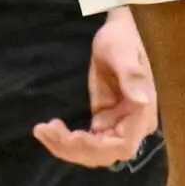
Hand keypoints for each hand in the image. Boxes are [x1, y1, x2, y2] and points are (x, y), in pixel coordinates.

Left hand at [37, 8, 158, 167]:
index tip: (71, 137)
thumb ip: (131, 74)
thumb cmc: (121, 38)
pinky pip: (87, 141)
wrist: (114, 32)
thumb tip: (142, 101)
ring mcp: (118, 125)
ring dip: (66, 147)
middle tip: (45, 131)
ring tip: (42, 130)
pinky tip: (50, 129)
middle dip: (73, 148)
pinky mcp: (104, 122)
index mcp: (142, 113)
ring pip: (92, 151)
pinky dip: (67, 140)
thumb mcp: (122, 51)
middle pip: (103, 153)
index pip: (122, 145)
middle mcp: (132, 126)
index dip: (96, 148)